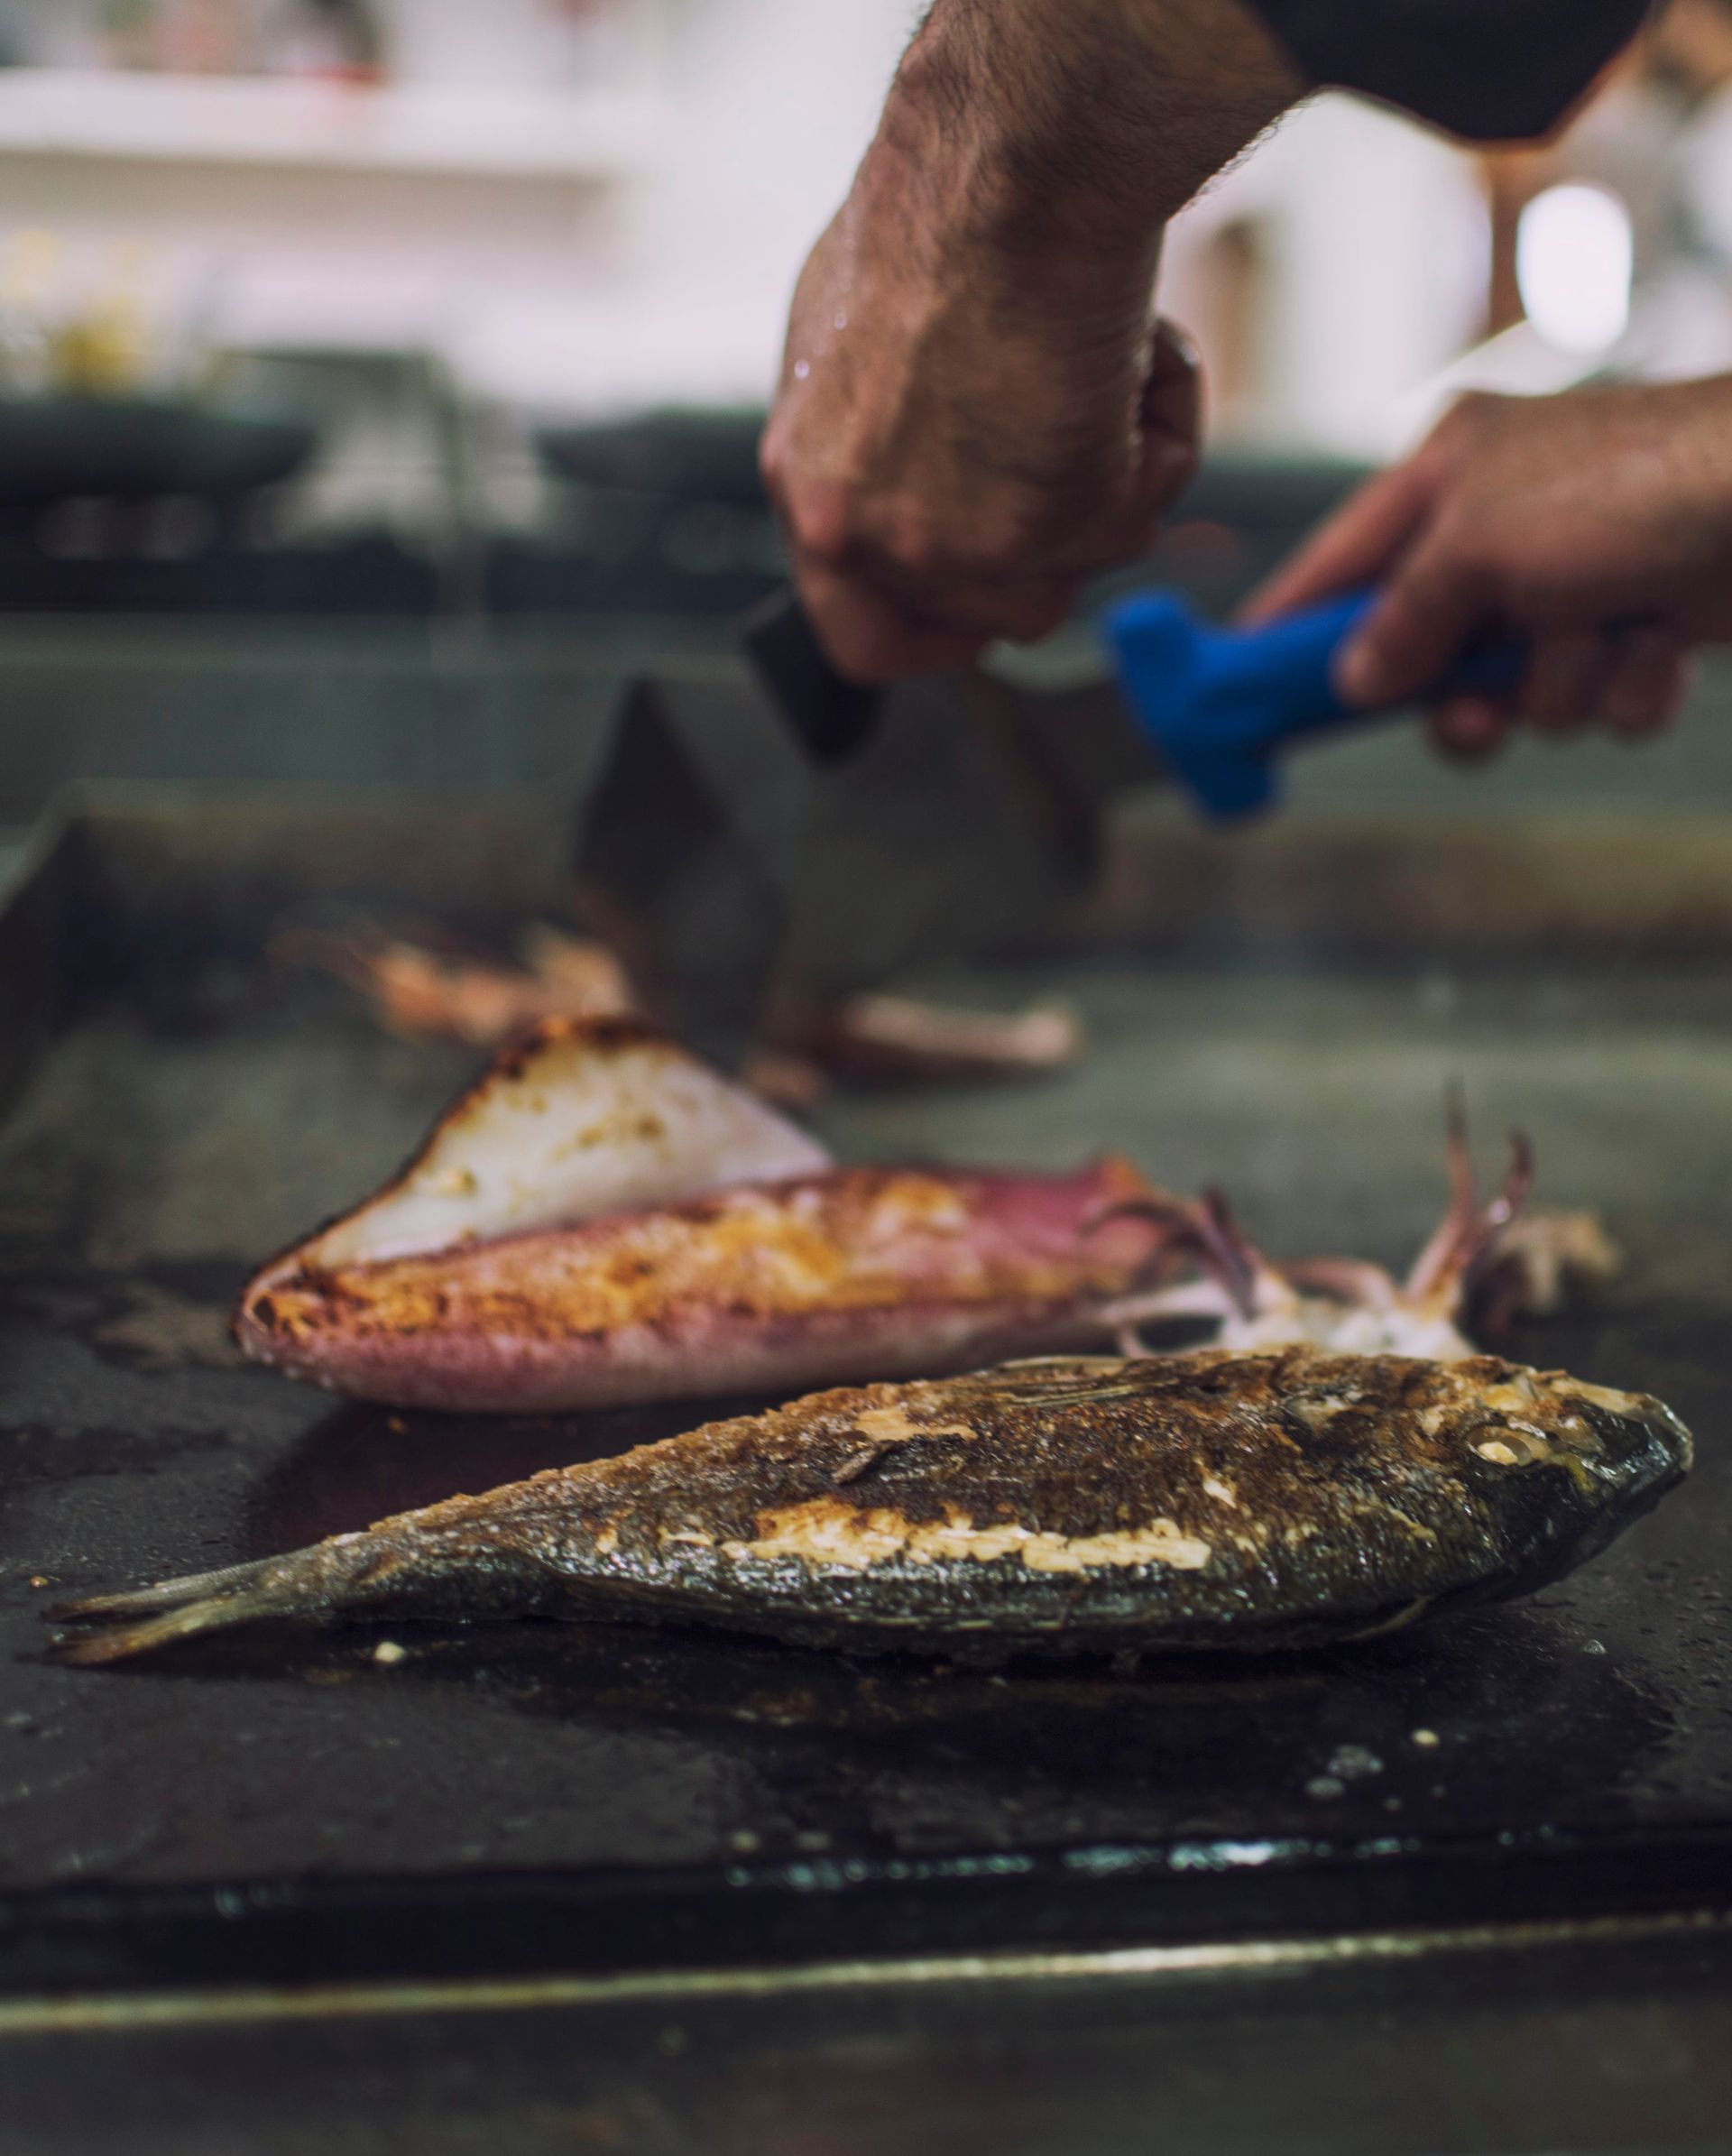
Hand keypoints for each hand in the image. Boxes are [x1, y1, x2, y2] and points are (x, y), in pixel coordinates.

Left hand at [760, 0, 1297, 682]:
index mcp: (809, 489)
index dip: (936, 636)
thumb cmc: (943, 216)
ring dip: (1113, 477)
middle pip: (990, 621)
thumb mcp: (862, 347)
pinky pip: (1143, 517)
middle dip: (1054, 547)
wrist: (1008, 168)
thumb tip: (930, 471)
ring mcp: (958, 544)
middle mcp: (869, 536)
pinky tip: (1139, 348)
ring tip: (1107, 360)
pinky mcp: (1051, 530)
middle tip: (1090, 451)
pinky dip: (1164, 433)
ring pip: (1074, 574)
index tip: (986, 607)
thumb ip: (885, 443)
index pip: (860, 639)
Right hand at [1246, 382, 1731, 757]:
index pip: (1340, 560)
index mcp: (1452, 470)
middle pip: (1430, 651)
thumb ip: (1404, 622)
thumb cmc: (1635, 487)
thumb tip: (1352, 683)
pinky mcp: (1643, 623)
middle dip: (1464, 693)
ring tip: (1608, 636)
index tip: (1246, 688)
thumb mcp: (1484, 548)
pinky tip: (1661, 646)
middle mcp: (1507, 523)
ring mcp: (1578, 578)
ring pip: (1520, 691)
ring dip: (1563, 684)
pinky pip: (1597, 700)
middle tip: (1474, 713)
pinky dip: (1627, 688)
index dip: (1291, 627)